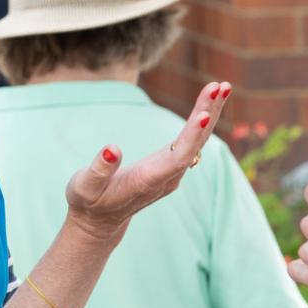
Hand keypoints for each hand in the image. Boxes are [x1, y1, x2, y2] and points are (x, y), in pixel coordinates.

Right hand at [64, 81, 230, 242]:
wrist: (101, 220)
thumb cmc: (89, 202)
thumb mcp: (85, 187)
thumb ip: (99, 169)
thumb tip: (112, 148)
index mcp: (149, 180)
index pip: (178, 157)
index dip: (192, 136)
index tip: (204, 114)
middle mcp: (168, 176)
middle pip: (195, 144)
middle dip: (207, 114)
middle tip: (220, 87)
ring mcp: (172, 170)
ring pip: (198, 140)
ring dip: (210, 113)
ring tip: (222, 87)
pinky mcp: (170, 164)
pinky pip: (192, 139)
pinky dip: (202, 119)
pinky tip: (209, 103)